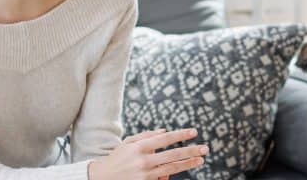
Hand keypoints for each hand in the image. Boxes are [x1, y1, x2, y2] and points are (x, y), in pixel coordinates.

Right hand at [88, 128, 208, 179]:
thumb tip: (165, 131)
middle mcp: (142, 160)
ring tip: (200, 160)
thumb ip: (146, 136)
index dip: (180, 135)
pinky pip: (162, 179)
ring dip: (187, 164)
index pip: (164, 139)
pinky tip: (180, 168)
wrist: (101, 178)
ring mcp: (144, 174)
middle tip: (205, 148)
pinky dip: (170, 175)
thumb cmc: (117, 158)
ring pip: (171, 168)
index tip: (194, 132)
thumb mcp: (128, 144)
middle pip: (172, 155)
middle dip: (190, 151)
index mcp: (138, 147)